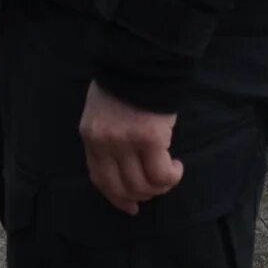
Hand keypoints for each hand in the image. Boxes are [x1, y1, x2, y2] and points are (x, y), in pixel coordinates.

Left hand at [79, 82, 182, 213]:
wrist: (140, 60)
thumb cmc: (124, 83)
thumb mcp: (102, 112)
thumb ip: (106, 138)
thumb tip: (122, 168)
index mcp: (90, 136)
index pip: (100, 179)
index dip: (116, 198)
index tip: (130, 208)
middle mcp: (105, 143)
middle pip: (122, 188)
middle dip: (142, 195)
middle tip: (157, 188)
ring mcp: (126, 142)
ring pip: (143, 185)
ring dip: (160, 187)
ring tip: (171, 174)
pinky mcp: (150, 139)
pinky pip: (161, 174)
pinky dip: (171, 176)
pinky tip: (177, 166)